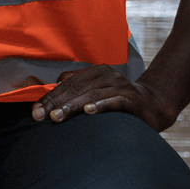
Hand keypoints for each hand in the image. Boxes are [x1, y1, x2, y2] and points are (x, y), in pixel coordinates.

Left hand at [30, 65, 176, 132]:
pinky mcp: (132, 99)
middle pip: (76, 88)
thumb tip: (51, 86)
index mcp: (96, 72)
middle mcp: (108, 75)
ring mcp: (121, 86)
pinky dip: (100, 105)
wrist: (155, 106)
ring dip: (72, 106)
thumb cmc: (119, 100)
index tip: (35, 110)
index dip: (50, 96)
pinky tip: (88, 112)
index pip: (67, 83)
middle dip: (55, 102)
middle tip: (39, 116)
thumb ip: (78, 87)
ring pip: (91, 94)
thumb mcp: (97, 90)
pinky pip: (114, 101)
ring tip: (56, 116)